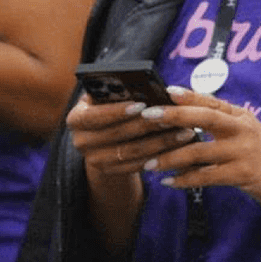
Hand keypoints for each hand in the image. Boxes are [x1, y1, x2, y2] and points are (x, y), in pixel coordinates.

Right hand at [66, 94, 199, 179]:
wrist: (103, 135)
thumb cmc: (110, 105)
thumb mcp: (108, 96)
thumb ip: (120, 92)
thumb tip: (146, 88)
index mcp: (76, 118)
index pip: (93, 116)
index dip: (117, 111)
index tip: (142, 105)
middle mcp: (80, 141)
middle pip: (117, 135)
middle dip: (148, 125)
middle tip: (174, 117)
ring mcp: (93, 160)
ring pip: (131, 152)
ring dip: (160, 142)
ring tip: (184, 132)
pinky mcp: (109, 172)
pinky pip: (137, 166)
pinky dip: (158, 156)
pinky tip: (177, 147)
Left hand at [138, 87, 260, 211]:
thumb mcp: (248, 132)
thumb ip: (224, 124)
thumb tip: (187, 117)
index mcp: (241, 116)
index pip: (210, 100)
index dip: (186, 95)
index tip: (164, 90)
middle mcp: (242, 129)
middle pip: (203, 117)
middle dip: (174, 115)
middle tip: (147, 116)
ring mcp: (243, 151)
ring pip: (199, 152)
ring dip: (171, 157)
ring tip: (149, 162)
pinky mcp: (242, 174)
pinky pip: (206, 177)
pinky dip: (185, 180)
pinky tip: (169, 182)